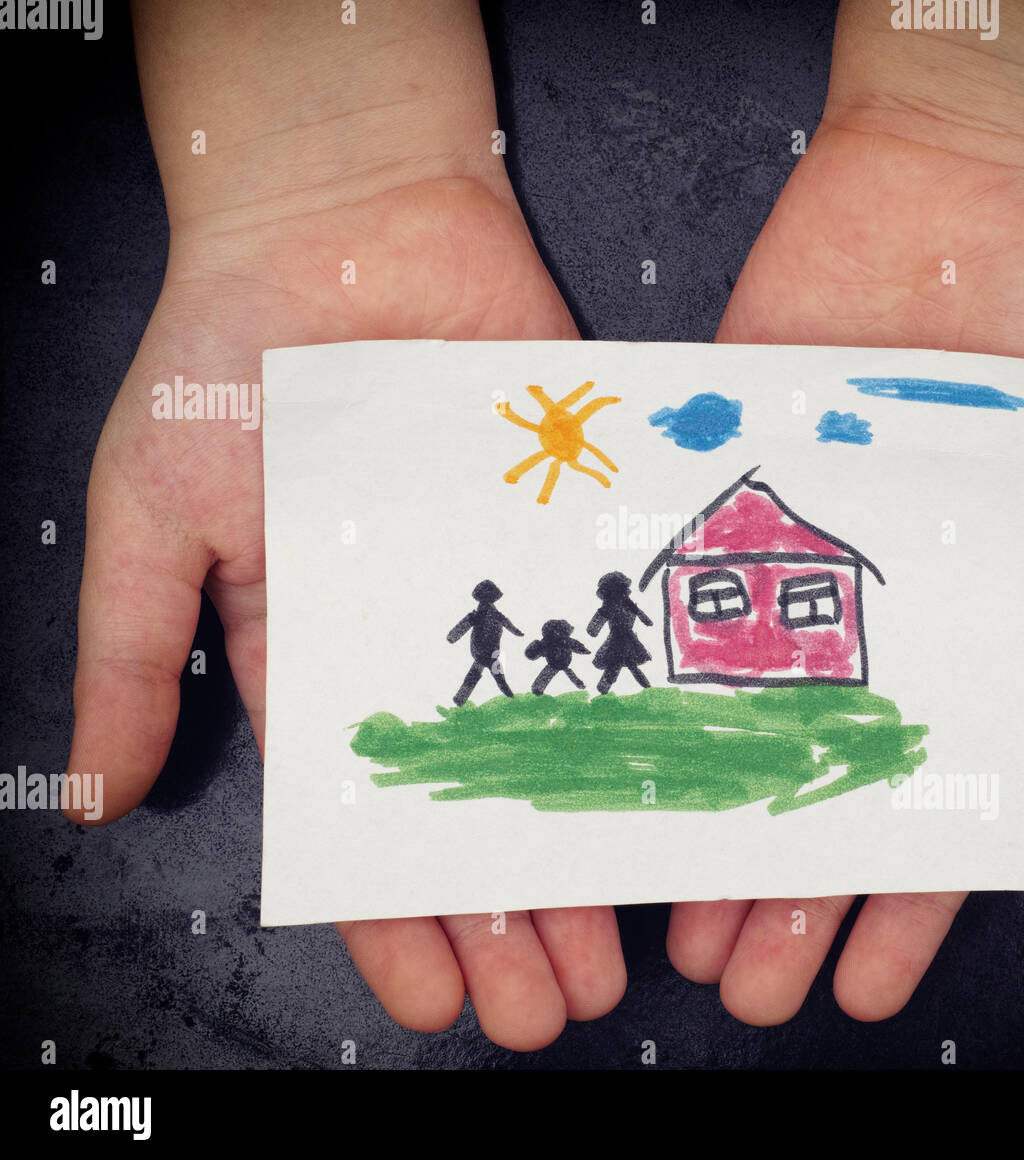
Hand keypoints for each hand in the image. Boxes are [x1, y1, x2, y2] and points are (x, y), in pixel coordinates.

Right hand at [64, 0, 624, 1050]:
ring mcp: (508, 587)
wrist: (341, 219)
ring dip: (580, 854)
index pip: (366, 815)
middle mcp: (425, 639)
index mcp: (322, 654)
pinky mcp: (573, 528)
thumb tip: (95, 796)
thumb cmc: (229, 363)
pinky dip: (644, 723)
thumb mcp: (151, 514)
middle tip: (547, 1013)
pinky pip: (616, 640)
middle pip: (474, 806)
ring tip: (612, 961)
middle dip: (505, 915)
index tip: (437, 997)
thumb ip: (133, 655)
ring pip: (556, 747)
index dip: (398, 911)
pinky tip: (671, 808)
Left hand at [669, 0, 1023, 1024]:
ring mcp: (802, 553)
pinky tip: (628, 767)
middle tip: (749, 987)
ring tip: (682, 928)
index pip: (945, 787)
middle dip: (797, 889)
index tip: (873, 980)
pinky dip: (657, 685)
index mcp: (993, 620)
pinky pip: (687, 604)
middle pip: (829, 780)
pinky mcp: (733, 487)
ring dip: (719, 823)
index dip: (912, 889)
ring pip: (745, 720)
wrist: (975, 172)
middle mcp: (887, 607)